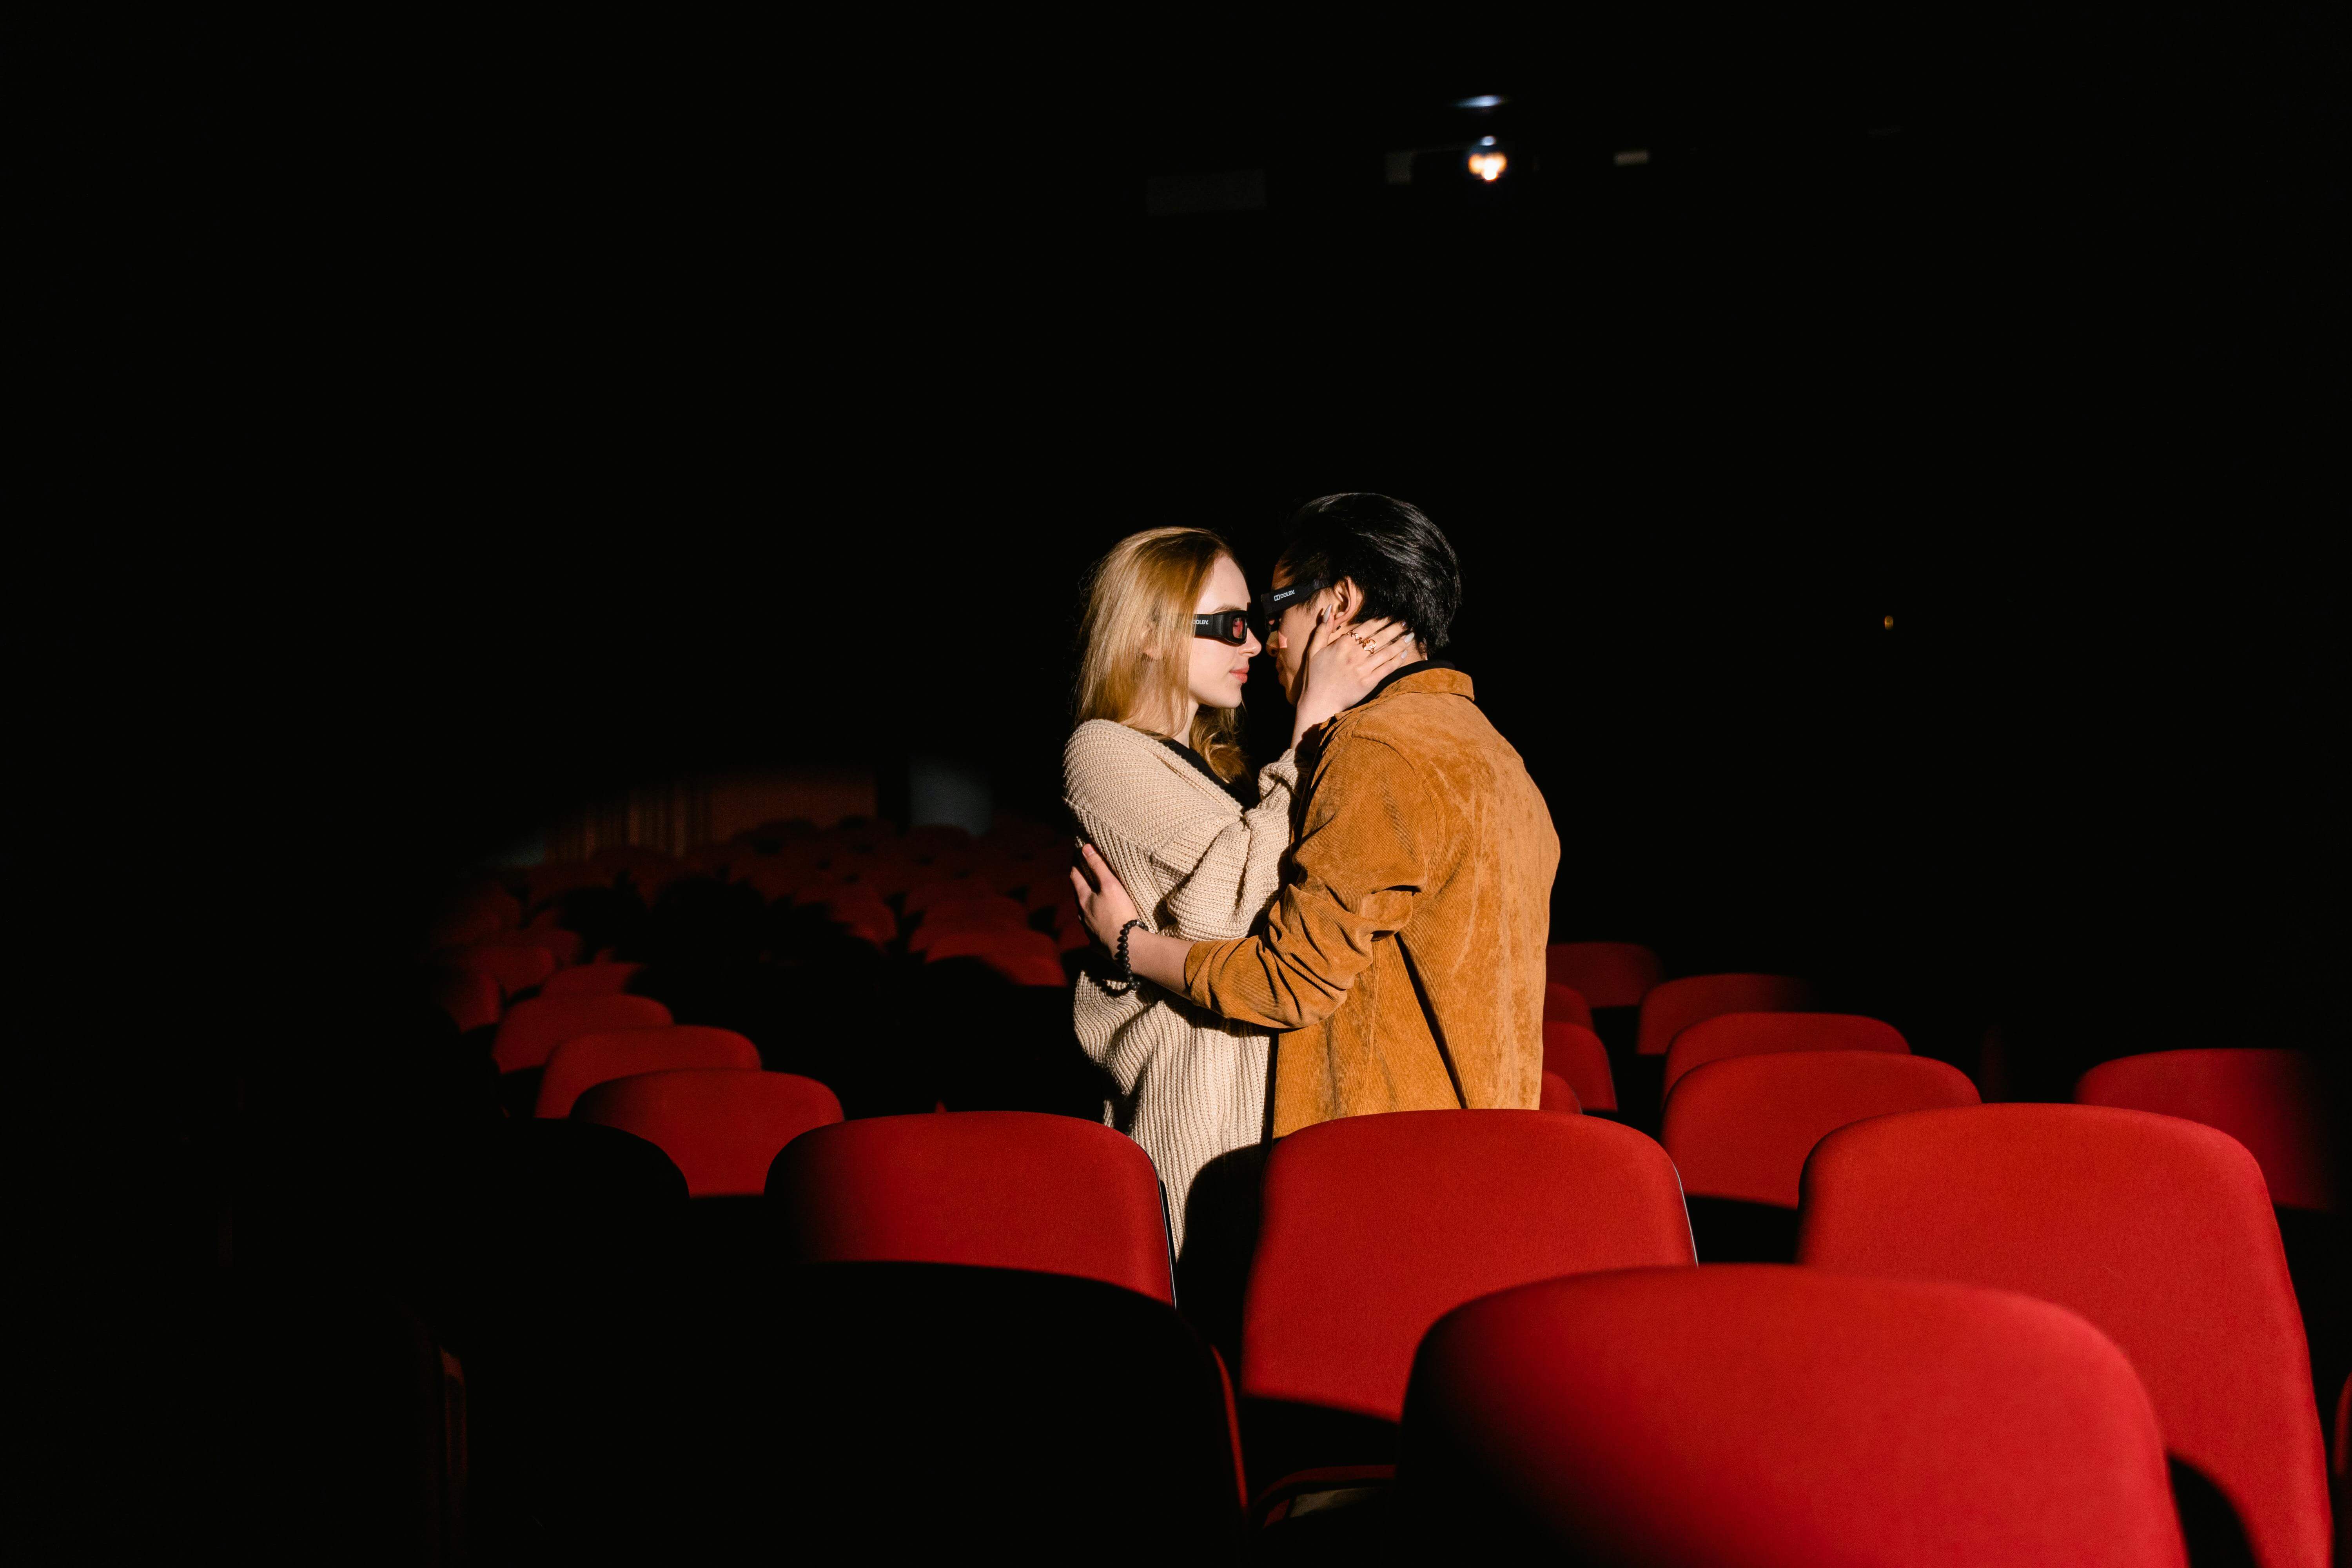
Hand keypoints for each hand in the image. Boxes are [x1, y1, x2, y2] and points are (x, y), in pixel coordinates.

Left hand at [1068, 843, 1140, 951]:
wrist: (1125, 946)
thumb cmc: (1118, 913)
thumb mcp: (1110, 885)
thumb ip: (1098, 867)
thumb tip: (1085, 848)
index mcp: (1084, 899)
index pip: (1075, 877)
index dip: (1075, 865)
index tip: (1076, 856)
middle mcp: (1083, 914)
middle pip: (1078, 896)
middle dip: (1080, 885)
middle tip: (1084, 876)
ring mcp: (1089, 930)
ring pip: (1085, 914)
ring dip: (1087, 905)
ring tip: (1093, 900)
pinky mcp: (1097, 943)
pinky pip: (1094, 930)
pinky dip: (1096, 923)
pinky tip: (1101, 925)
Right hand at [1291, 613, 1418, 744]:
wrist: (1318, 703)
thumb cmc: (1315, 677)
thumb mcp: (1314, 650)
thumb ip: (1323, 629)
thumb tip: (1329, 609)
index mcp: (1342, 644)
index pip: (1367, 627)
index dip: (1381, 620)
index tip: (1391, 616)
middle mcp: (1354, 655)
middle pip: (1380, 637)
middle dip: (1395, 628)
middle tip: (1405, 622)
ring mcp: (1363, 669)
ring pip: (1386, 652)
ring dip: (1400, 642)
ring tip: (1410, 636)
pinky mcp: (1369, 683)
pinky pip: (1387, 669)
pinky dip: (1397, 661)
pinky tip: (1405, 654)